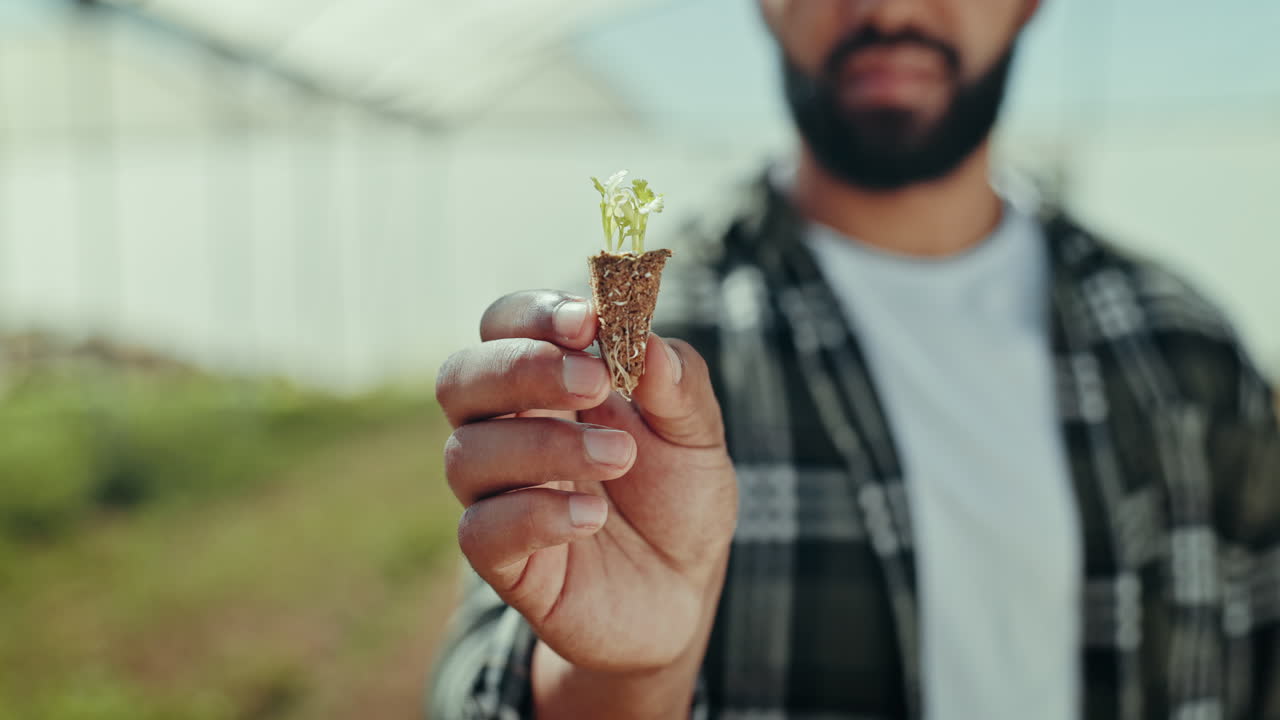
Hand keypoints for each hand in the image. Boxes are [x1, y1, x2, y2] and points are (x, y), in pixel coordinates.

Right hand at [435, 289, 736, 676]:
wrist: (682, 592)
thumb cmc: (678, 498)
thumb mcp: (698, 435)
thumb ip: (678, 385)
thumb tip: (648, 341)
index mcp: (547, 382)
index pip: (505, 325)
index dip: (534, 315)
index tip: (589, 322)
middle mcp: (508, 429)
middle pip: (460, 378)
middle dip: (523, 369)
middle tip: (596, 383)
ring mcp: (499, 494)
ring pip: (467, 453)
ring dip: (545, 445)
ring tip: (621, 456)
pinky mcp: (504, 560)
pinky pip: (480, 530)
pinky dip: (533, 515)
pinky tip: (591, 518)